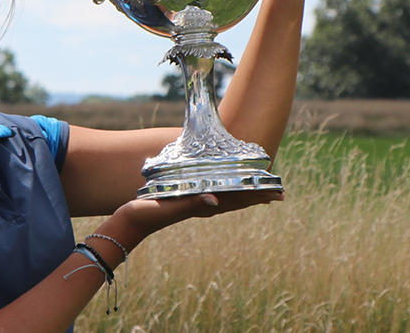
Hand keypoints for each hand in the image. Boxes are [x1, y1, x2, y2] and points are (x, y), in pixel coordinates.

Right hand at [113, 189, 284, 237]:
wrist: (131, 222)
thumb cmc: (151, 213)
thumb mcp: (172, 207)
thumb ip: (193, 202)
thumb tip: (215, 200)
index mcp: (205, 206)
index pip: (238, 200)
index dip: (258, 196)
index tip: (278, 194)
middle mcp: (204, 205)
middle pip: (237, 199)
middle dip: (257, 195)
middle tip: (278, 191)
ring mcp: (195, 203)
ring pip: (227, 198)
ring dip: (244, 193)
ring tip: (259, 189)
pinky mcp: (186, 200)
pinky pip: (212, 194)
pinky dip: (225, 190)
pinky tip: (225, 188)